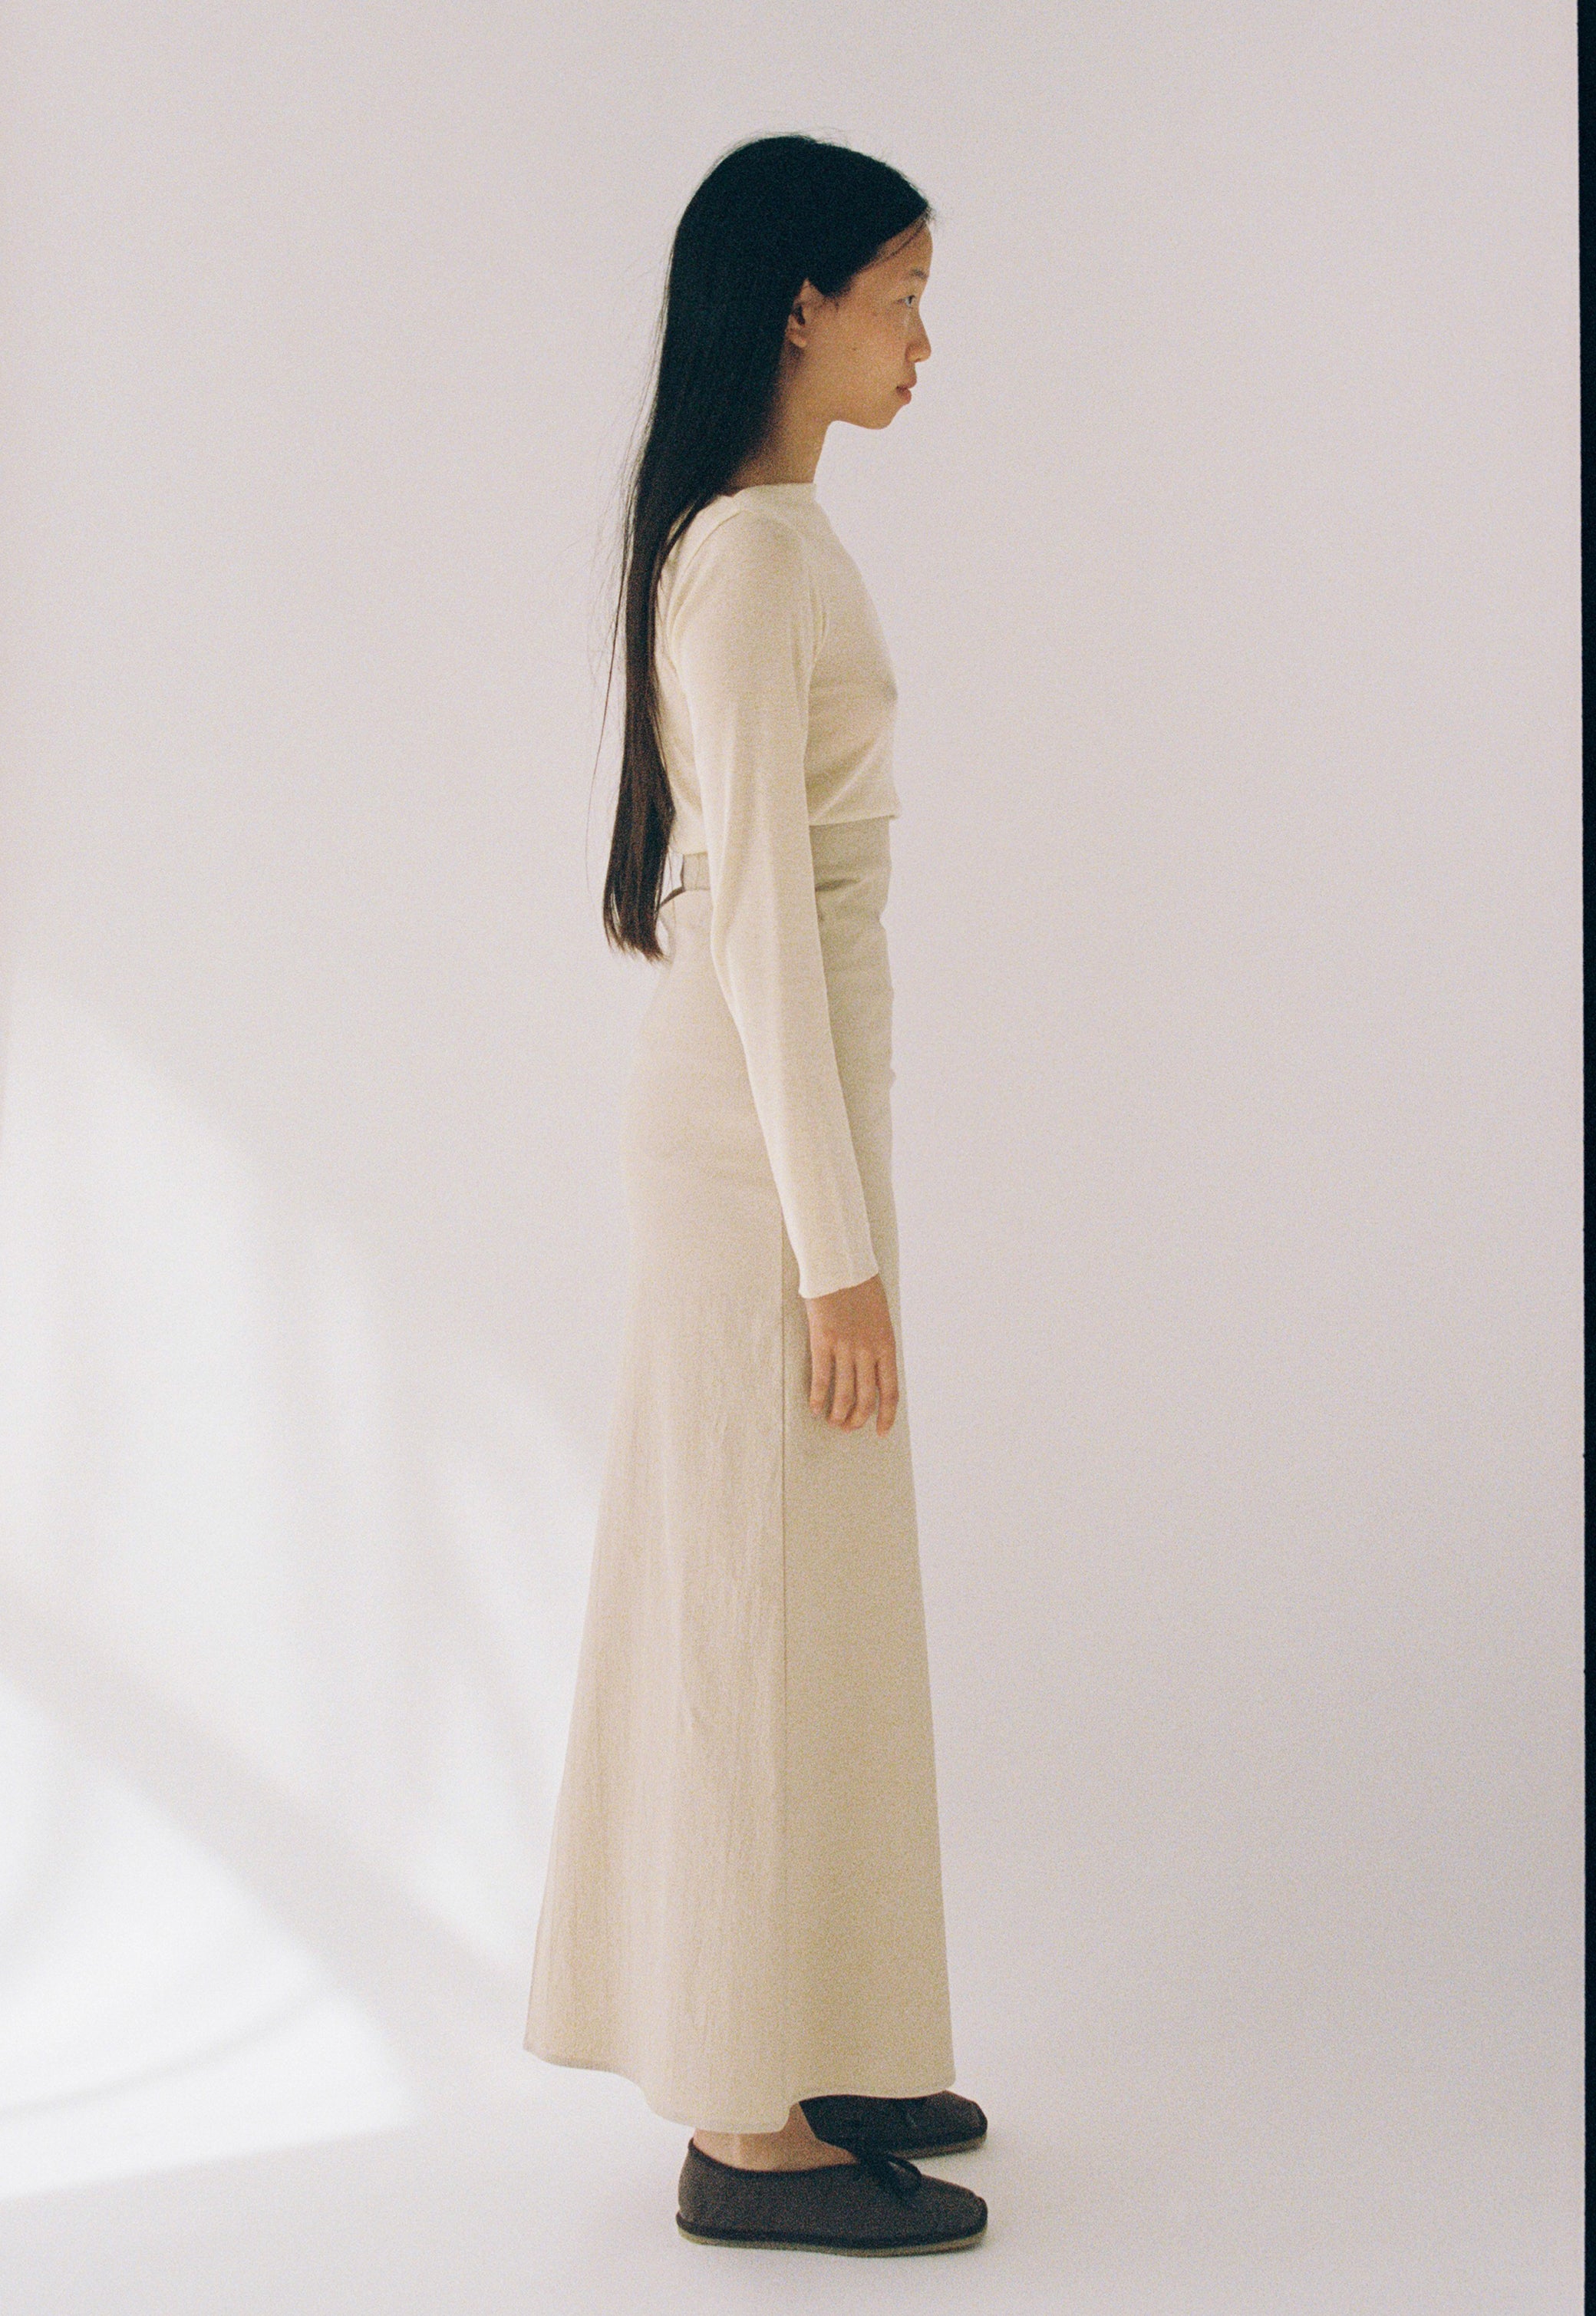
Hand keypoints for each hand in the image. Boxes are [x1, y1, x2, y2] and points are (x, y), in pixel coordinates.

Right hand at [804, 1272, 898, 1435]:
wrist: (840, 1265)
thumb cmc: (861, 1288)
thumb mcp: (881, 1318)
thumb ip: (878, 1344)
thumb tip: (873, 1369)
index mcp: (887, 1345)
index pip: (890, 1391)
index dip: (886, 1416)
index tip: (881, 1431)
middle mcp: (868, 1351)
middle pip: (865, 1398)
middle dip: (857, 1418)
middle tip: (848, 1427)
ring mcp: (845, 1347)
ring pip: (843, 1393)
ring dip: (838, 1413)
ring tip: (832, 1422)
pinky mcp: (822, 1341)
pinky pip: (821, 1378)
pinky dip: (818, 1397)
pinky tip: (814, 1408)